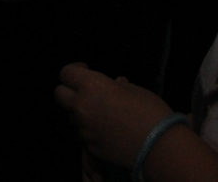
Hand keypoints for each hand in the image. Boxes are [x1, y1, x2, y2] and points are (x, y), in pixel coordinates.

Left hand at [55, 63, 174, 168]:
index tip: (86, 70)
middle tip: (86, 91)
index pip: (66, 73)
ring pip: (72, 116)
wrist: (158, 146)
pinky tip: (111, 129)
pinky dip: (92, 129)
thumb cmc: (149, 111)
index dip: (75, 70)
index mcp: (91, 87)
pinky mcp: (89, 147)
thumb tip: (115, 85)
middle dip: (69, 90)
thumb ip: (116, 87)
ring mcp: (83, 130)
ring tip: (104, 113)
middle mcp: (81, 108)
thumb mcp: (134, 90)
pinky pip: (84, 133)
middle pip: (59, 94)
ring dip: (82, 112)